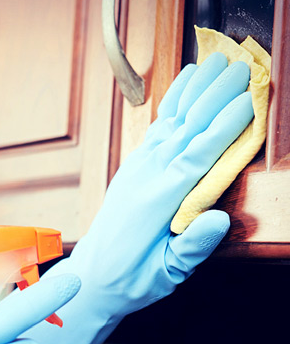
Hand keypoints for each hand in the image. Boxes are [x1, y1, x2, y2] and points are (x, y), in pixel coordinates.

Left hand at [24, 52, 253, 343]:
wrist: (91, 278)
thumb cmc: (132, 280)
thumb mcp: (167, 274)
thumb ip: (193, 246)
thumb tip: (219, 220)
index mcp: (158, 201)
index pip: (198, 154)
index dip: (226, 125)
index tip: (250, 98)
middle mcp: (144, 177)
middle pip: (187, 128)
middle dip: (216, 96)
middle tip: (242, 67)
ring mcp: (136, 170)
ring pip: (170, 122)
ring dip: (195, 92)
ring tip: (215, 63)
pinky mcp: (132, 169)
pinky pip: (155, 129)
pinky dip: (172, 105)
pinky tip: (183, 87)